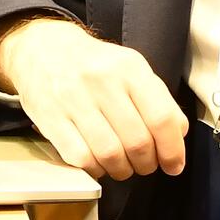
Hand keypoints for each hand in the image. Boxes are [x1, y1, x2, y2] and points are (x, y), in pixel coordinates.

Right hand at [0, 16, 187, 178]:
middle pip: (137, 141)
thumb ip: (158, 99)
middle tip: (146, 164)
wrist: (42, 48)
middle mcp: (101, 81)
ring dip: (123, 170)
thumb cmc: (94, 64)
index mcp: (129, 68)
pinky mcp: (51, 119)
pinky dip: (97, 169)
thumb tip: (178, 135)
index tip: (174, 164)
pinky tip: (99, 163)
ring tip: (124, 166)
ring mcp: (73, 100)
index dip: (172, 149)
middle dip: (148, 163)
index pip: (161, 118)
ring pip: (110, 154)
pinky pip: (81, 158)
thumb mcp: (131, 68)